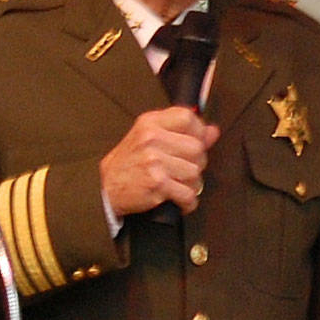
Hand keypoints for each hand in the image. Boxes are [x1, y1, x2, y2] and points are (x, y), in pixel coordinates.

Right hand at [99, 107, 219, 216]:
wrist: (107, 189)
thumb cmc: (129, 164)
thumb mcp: (150, 139)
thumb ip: (183, 133)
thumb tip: (212, 131)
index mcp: (150, 123)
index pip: (188, 117)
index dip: (198, 133)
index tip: (195, 144)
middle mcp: (152, 138)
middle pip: (197, 148)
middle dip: (196, 163)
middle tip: (182, 170)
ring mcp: (154, 160)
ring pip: (195, 172)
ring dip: (190, 185)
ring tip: (176, 185)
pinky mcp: (157, 182)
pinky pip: (188, 194)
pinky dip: (187, 202)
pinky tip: (178, 200)